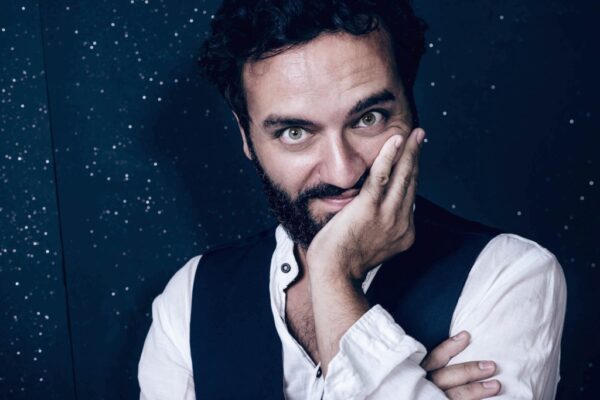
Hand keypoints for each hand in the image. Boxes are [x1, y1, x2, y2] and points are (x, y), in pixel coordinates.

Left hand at [306, 126, 423, 280]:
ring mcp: (387, 215)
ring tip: (415, 134)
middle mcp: (401, 222)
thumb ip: (382, 227)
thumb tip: (381, 212)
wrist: (335, 273)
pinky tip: (396, 141)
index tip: (412, 158)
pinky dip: (390, 156)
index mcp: (404, 232)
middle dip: (416, 157)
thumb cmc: (346, 260)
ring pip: (402, 176)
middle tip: (419, 136)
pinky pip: (383, 176)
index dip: (412, 173)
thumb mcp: (374, 244)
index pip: (410, 196)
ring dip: (409, 151)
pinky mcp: (369, 207)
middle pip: (411, 182)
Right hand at [421, 331, 501, 398]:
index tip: (466, 335)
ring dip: (476, 389)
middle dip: (468, 370)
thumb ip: (446, 365)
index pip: (435, 358)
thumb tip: (468, 341)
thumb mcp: (435, 374)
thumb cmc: (438, 386)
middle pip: (445, 377)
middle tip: (491, 366)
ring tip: (496, 385)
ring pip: (455, 395)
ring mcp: (435, 399)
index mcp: (423, 373)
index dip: (449, 346)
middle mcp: (427, 386)